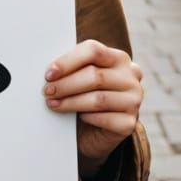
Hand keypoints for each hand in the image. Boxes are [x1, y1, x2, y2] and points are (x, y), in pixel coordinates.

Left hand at [44, 40, 142, 175]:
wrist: (95, 130)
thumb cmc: (84, 94)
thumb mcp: (79, 76)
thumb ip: (71, 68)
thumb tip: (49, 70)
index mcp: (118, 57)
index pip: (94, 50)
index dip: (68, 61)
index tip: (49, 74)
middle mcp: (131, 76)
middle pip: (95, 76)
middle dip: (66, 84)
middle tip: (47, 91)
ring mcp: (134, 99)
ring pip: (98, 99)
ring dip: (71, 102)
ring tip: (52, 104)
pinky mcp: (130, 122)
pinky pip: (106, 119)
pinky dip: (87, 118)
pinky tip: (77, 117)